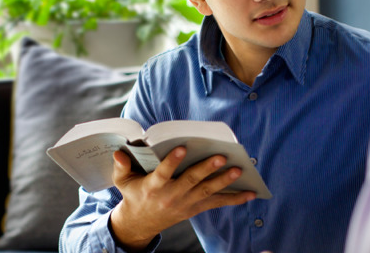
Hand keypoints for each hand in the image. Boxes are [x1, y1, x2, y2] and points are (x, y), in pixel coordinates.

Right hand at [109, 146, 256, 249]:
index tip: (182, 148)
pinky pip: (217, 203)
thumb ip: (121, 166)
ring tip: (239, 170)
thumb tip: (118, 152)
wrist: (141, 223)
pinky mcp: (196, 208)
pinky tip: (251, 193)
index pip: (163, 173)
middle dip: (207, 169)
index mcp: (153, 186)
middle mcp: (171, 195)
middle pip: (191, 181)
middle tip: (221, 157)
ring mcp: (186, 203)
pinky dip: (235, 199)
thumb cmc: (134, 195)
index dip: (172, 161)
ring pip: (207, 192)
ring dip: (224, 181)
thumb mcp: (123, 181)